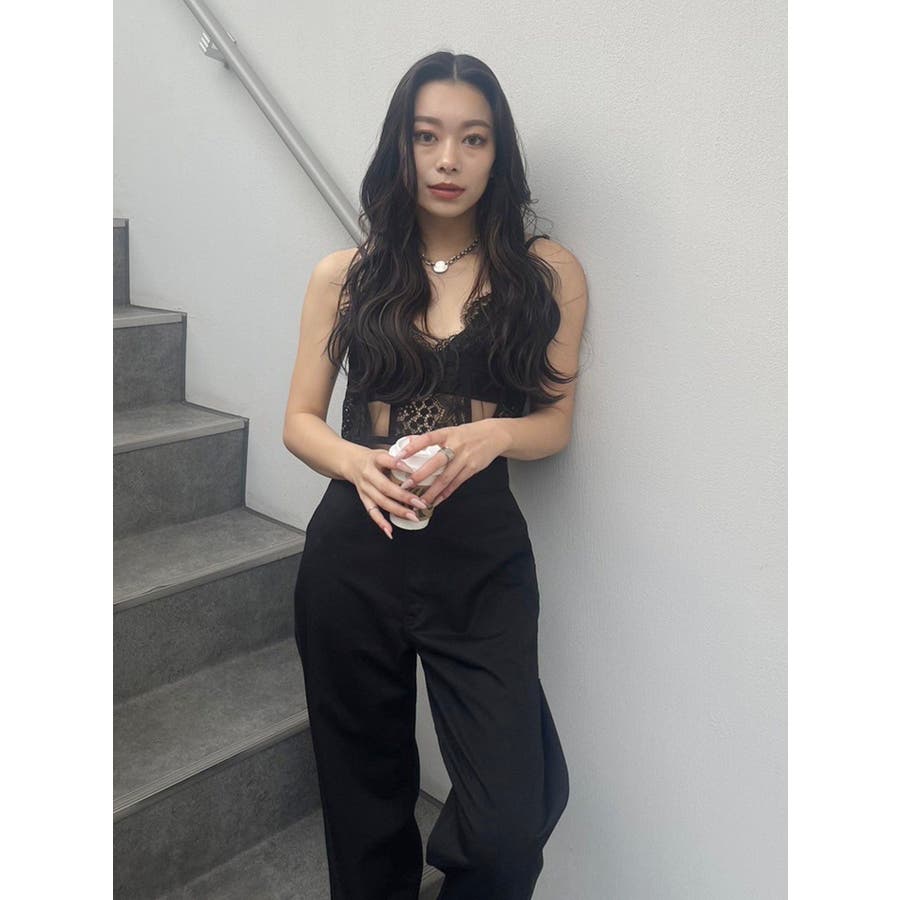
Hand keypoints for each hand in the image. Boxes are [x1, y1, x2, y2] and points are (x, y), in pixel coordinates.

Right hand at [343, 445, 428, 538]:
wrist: (351, 462)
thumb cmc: (373, 458)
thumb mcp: (385, 451)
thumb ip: (401, 456)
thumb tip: (424, 459)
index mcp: (375, 459)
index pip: (386, 460)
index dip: (398, 465)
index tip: (412, 470)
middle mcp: (368, 474)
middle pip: (385, 486)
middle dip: (403, 496)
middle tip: (419, 503)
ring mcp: (365, 488)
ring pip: (381, 501)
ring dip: (397, 510)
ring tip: (413, 516)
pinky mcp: (363, 498)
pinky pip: (372, 512)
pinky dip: (381, 522)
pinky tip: (389, 530)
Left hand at [392, 420, 508, 507]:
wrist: (495, 435)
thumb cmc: (468, 433)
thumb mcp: (450, 430)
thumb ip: (431, 439)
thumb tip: (408, 442)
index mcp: (447, 433)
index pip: (427, 439)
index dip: (412, 447)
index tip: (398, 457)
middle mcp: (456, 446)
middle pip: (436, 462)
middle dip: (420, 475)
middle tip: (405, 486)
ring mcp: (465, 458)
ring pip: (446, 478)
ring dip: (432, 491)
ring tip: (420, 501)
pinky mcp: (472, 469)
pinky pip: (456, 484)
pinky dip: (445, 494)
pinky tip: (436, 501)